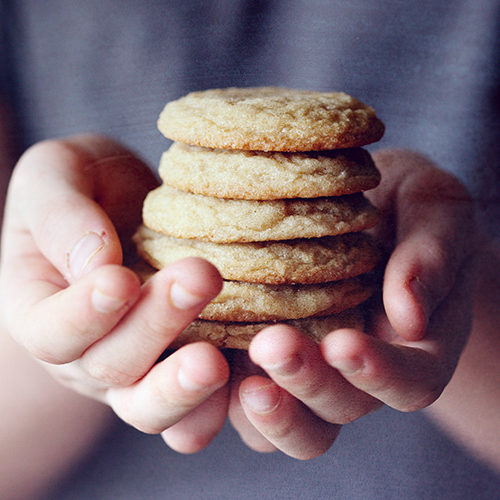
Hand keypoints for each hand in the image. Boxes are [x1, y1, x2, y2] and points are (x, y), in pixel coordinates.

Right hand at [0, 135, 229, 452]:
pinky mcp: (184, 370)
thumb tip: (96, 265)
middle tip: (200, 279)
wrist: (131, 206)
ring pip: (153, 408)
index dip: (83, 314)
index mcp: (42, 311)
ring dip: (185, 390)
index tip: (120, 280)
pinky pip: (201, 407)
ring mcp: (137, 370)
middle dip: (156, 328)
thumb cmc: (89, 187)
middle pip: (112, 367)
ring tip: (215, 362)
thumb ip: (62, 215)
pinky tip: (254, 382)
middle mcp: (87, 355)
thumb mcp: (58, 176)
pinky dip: (225, 404)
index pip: (52, 332)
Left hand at [228, 150, 474, 458]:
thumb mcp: (435, 210)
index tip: (344, 343)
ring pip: (291, 422)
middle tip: (272, 345)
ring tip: (233, 374)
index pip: (409, 382)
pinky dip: (222, 395)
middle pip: (339, 410)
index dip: (379, 373)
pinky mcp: (263, 356)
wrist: (366, 205)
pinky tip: (198, 356)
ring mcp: (309, 369)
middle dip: (307, 385)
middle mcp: (359, 372)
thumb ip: (433, 256)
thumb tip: (409, 316)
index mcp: (414, 347)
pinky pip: (243, 395)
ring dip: (265, 409)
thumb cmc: (407, 205)